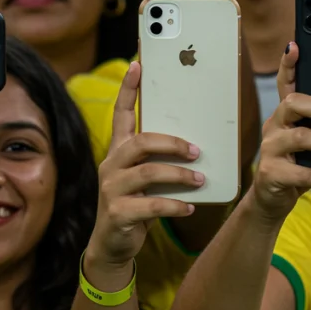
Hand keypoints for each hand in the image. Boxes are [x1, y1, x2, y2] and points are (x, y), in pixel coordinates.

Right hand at [88, 61, 202, 265]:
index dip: (129, 89)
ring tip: (199, 180)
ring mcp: (111, 189)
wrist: (112, 244)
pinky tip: (189, 208)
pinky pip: (151, 205)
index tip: (137, 65)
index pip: (121, 114)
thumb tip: (198, 146)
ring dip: (179, 175)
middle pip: (141, 141)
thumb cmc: (136, 204)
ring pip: (148, 172)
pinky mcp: (117, 213)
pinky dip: (174, 205)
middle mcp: (111, 165)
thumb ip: (160, 161)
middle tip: (197, 151)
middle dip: (173, 143)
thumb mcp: (146, 179)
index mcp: (118, 151)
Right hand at [250, 44, 310, 223]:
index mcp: (289, 114)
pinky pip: (298, 171)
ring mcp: (271, 149)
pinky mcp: (271, 173)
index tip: (295, 46)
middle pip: (291, 102)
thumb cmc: (306, 165)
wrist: (277, 199)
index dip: (289, 64)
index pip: (287, 83)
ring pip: (296, 135)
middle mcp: (276, 125)